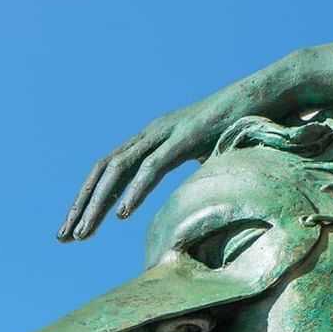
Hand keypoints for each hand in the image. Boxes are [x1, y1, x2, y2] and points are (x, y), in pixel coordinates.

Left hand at [57, 75, 276, 240]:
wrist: (270, 94)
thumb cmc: (242, 127)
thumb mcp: (206, 157)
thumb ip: (189, 176)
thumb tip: (187, 207)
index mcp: (152, 140)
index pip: (108, 171)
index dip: (88, 199)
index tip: (74, 230)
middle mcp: (152, 133)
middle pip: (103, 171)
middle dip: (80, 205)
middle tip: (62, 238)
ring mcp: (167, 132)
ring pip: (120, 170)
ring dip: (98, 205)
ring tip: (83, 234)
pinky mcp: (187, 136)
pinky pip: (154, 167)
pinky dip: (135, 191)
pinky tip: (122, 215)